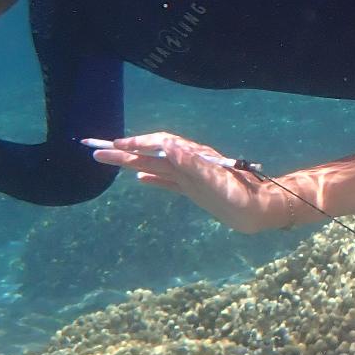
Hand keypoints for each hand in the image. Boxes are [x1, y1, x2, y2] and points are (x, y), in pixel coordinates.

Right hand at [84, 131, 278, 232]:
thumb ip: (191, 163)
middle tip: (95, 149)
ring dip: (132, 161)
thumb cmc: (240, 196)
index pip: (158, 145)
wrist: (259, 210)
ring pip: (155, 165)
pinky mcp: (194, 189)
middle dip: (123, 151)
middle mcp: (188, 163)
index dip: (135, 144)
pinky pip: (167, 181)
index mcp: (191, 157)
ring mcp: (190, 176)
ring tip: (110, 158)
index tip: (113, 146)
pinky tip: (139, 178)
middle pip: (150, 153)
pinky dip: (151, 178)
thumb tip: (168, 145)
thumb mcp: (215, 180)